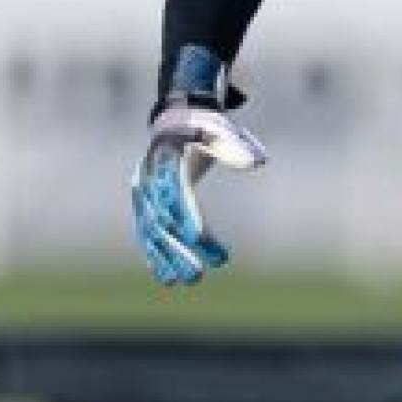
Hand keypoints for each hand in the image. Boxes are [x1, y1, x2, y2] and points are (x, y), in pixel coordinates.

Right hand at [132, 92, 266, 287]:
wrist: (174, 120)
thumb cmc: (203, 126)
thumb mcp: (220, 130)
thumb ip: (236, 146)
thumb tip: (258, 162)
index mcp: (167, 162)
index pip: (176, 195)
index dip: (187, 219)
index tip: (202, 241)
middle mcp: (150, 180)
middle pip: (162, 221)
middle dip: (179, 250)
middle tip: (199, 275)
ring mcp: (143, 193)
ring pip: (152, 232)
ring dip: (167, 258)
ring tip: (188, 281)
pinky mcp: (143, 204)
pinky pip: (147, 232)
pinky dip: (156, 253)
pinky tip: (167, 276)